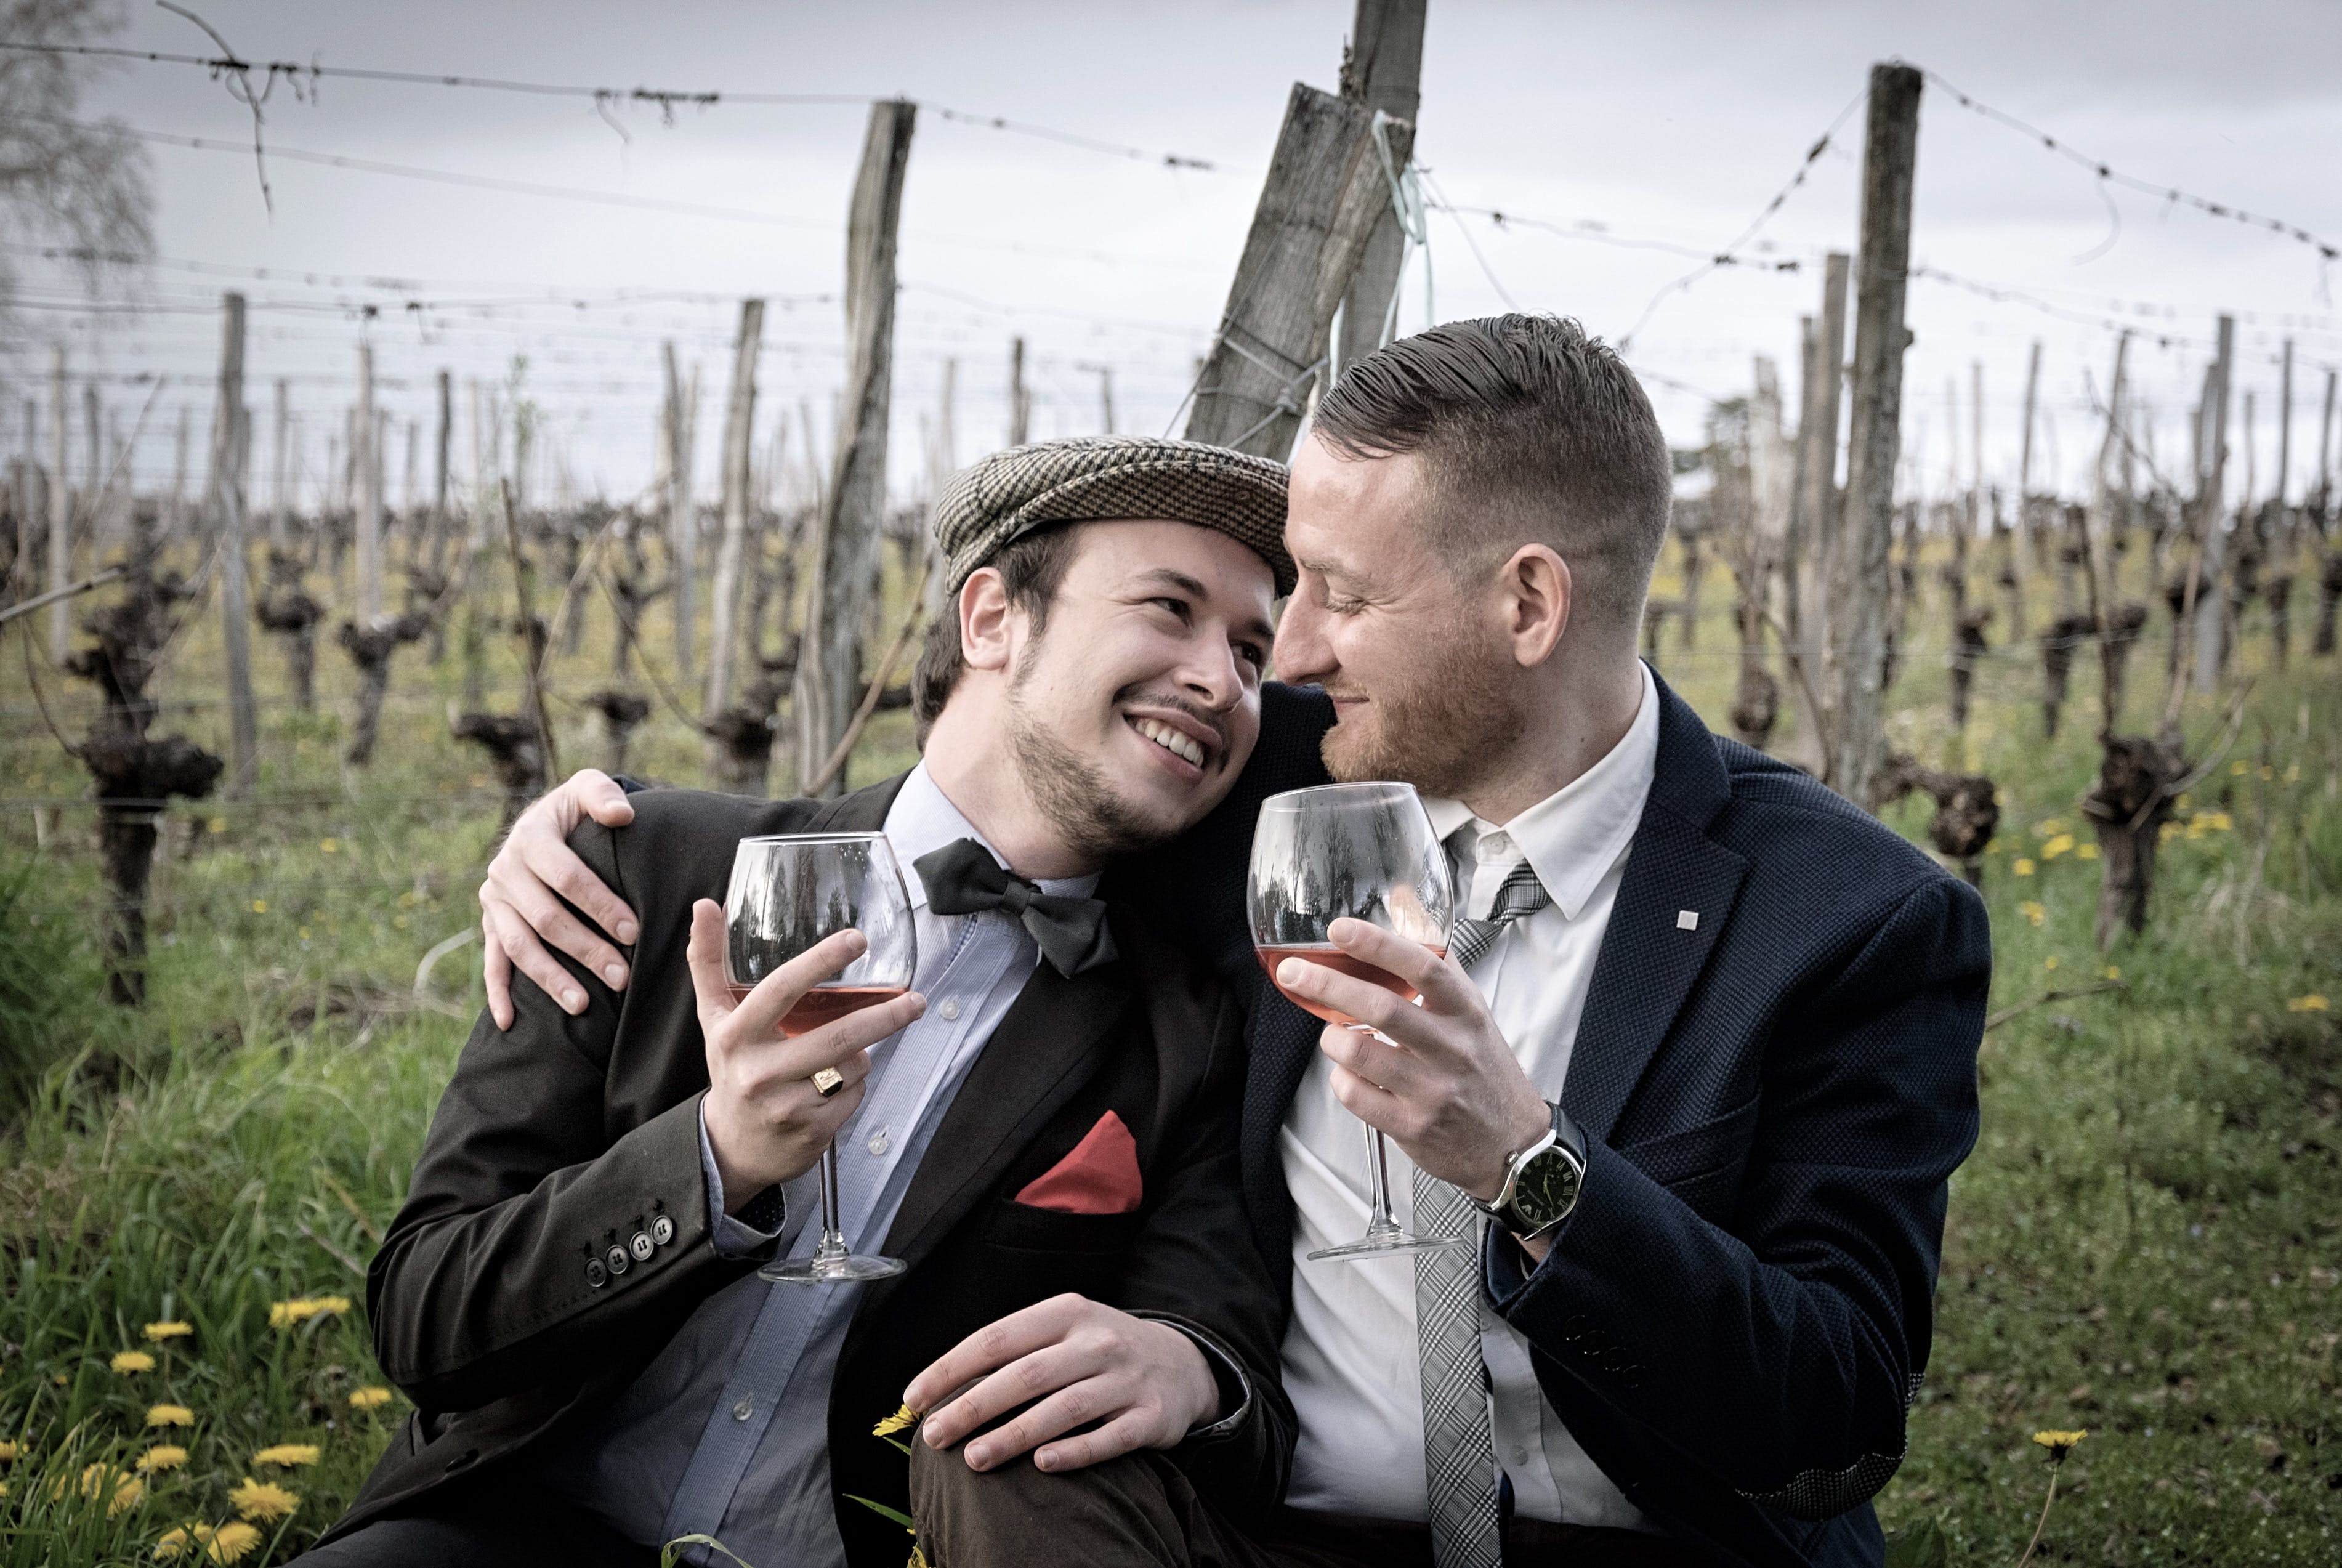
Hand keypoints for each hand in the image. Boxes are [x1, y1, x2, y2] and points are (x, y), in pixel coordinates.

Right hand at [480, 769, 638, 1026]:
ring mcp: (494, 901)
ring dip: (550, 978)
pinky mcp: (490, 924)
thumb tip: (621, 815)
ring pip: (520, 946)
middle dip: (585, 949)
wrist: (544, 822)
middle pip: (546, 918)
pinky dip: (497, 993)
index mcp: (530, 837)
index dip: (600, 904)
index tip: (633, 930)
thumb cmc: (576, 812)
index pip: (567, 877)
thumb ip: (603, 795)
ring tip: (583, 1005)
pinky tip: (510, 1022)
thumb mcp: (587, 789)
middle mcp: (505, 871)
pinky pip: (491, 962)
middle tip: (622, 975)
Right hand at [684, 901, 926, 1202]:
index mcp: (736, 1036)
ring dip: (861, 1054)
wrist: (731, 1147)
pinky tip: (834, 1086)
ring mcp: (786, 1105)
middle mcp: (758, 1072)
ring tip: (845, 1052)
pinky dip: (856, 1084)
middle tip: (915, 1000)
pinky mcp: (812, 1131)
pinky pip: (855, 1094)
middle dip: (884, 1016)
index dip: (819, 961)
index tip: (856, 939)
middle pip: (836, 1036)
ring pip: (852, 1065)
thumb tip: (705, 904)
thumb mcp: (714, 1017)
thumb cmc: (731, 1068)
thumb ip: (709, 962)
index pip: (780, 990)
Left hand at [904, 1294, 1219, 1473]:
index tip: (914, 1399)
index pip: (997, 1338)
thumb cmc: (1099, 1352)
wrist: (1182, 1364)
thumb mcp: (1064, 1331)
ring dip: (1013, 1435)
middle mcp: (1097, 1341)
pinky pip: (1108, 1438)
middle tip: (935, 1436)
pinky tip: (1041, 1465)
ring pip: (1063, 1408)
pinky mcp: (1150, 1416)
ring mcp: (1126, 1379)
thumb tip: (943, 1389)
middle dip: (972, 1407)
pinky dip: (1074, 1452)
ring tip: (974, 1459)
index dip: (951, 1368)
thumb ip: (1015, 1351)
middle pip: (1025, 1375)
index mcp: (1066, 1312)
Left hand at [1274, 917, 1549, 1201]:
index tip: (1338, 929)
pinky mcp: (1412, 1126)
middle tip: (1294, 972)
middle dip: (1329, 985)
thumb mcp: (1469, 1009)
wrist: (1512, 1143)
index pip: (1424, 967)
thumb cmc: (1482, 1067)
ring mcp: (1433, 1090)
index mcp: (1466, 1012)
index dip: (1378, 945)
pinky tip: (1349, 1073)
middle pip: (1384, 1009)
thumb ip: (1433, 957)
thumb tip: (1401, 897)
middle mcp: (1452, 1048)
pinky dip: (1341, 1079)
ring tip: (1331, 1033)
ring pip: (1361, 1054)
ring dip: (1332, 1039)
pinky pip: (1356, 1096)